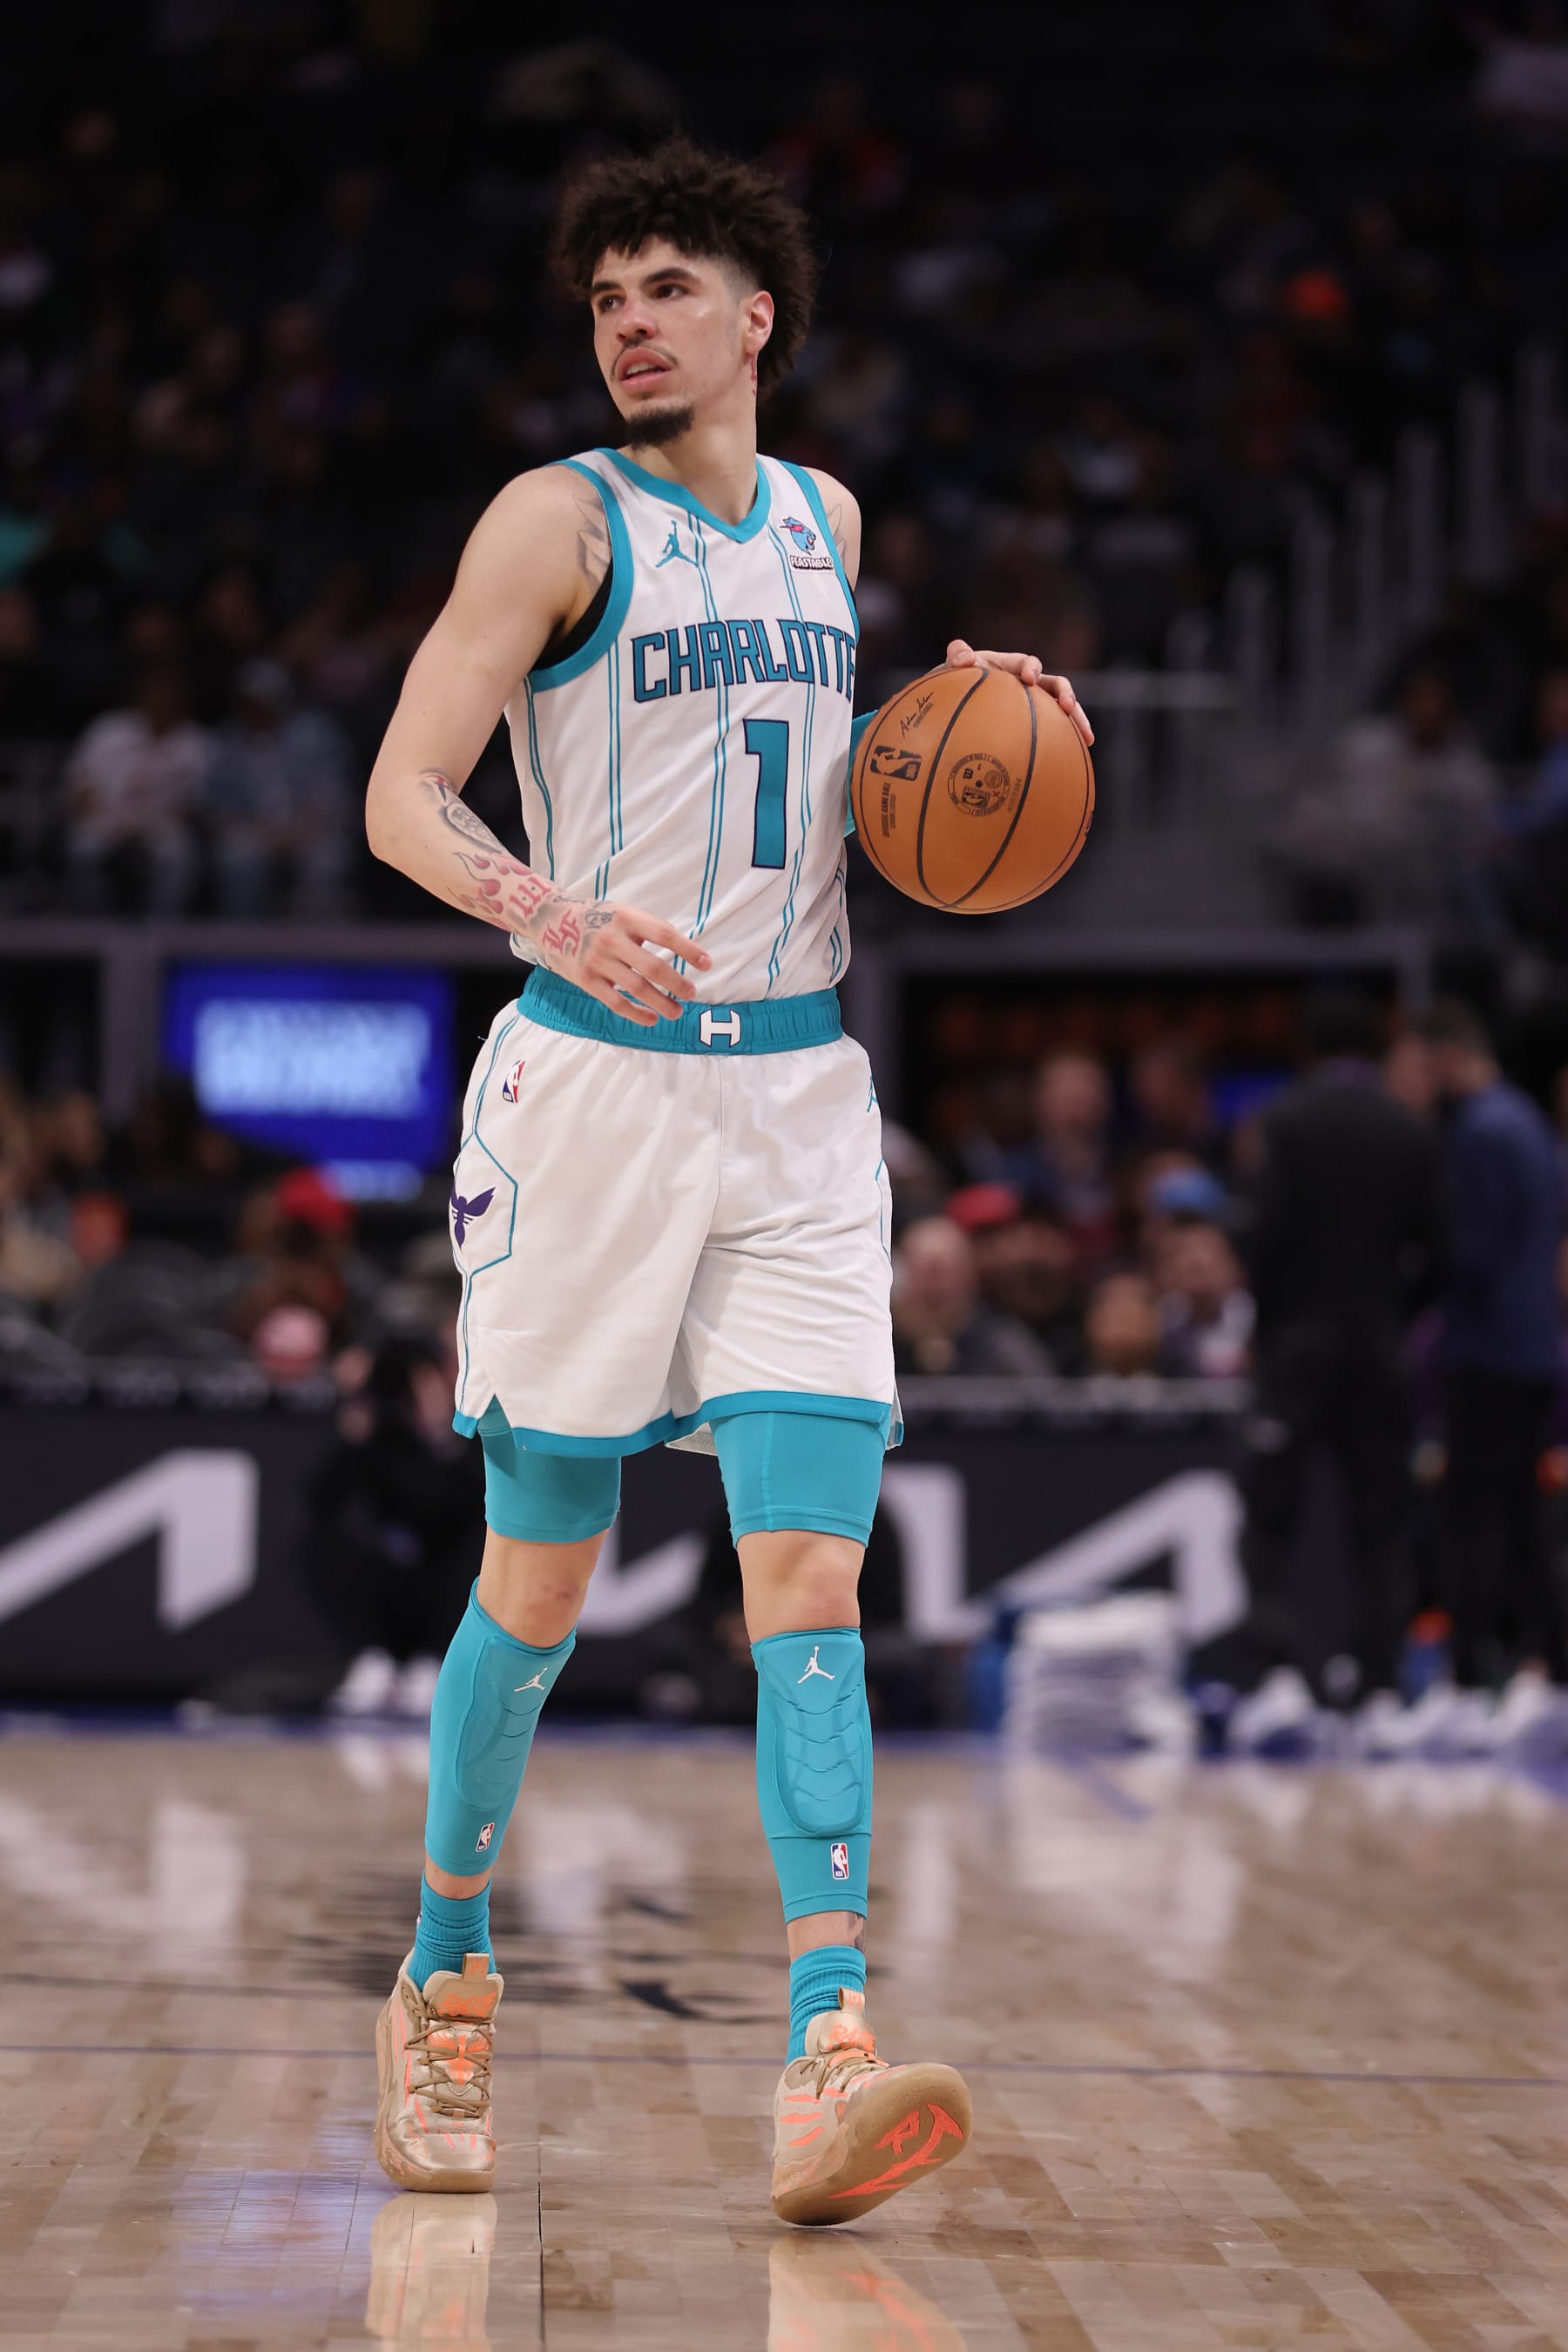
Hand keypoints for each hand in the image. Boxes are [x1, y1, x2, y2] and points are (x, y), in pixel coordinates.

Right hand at [523, 892, 711, 1025]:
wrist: (551, 919)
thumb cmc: (597, 918)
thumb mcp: (622, 913)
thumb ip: (648, 929)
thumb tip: (687, 952)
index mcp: (626, 918)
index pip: (664, 934)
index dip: (688, 949)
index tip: (707, 963)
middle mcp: (612, 939)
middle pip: (652, 966)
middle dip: (676, 983)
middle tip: (692, 993)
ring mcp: (597, 961)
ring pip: (636, 988)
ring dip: (661, 1003)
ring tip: (677, 1012)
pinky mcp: (586, 979)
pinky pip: (615, 1002)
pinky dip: (636, 1013)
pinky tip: (651, 1019)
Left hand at [945, 638, 1093, 746]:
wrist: (963, 699)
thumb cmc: (960, 680)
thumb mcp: (956, 666)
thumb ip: (958, 655)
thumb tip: (963, 657)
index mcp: (1013, 667)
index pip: (1028, 664)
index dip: (1031, 668)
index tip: (1028, 678)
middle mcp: (1031, 684)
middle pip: (1056, 685)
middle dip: (1065, 694)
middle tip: (1068, 707)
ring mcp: (1037, 703)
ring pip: (1063, 710)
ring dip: (1078, 721)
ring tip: (1088, 739)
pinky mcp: (1039, 723)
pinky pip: (1055, 733)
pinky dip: (1065, 744)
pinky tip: (1074, 762)